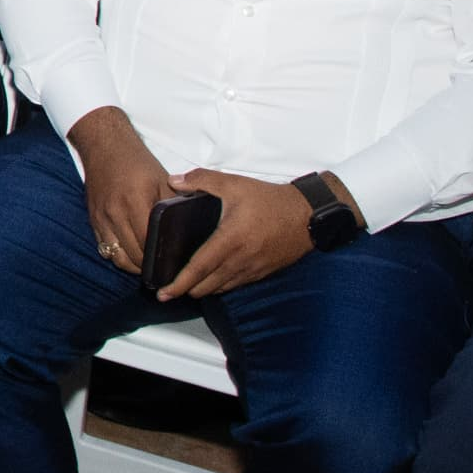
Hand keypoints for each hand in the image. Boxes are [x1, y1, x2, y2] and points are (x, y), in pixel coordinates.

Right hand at [69, 108, 180, 280]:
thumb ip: (174, 206)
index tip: (174, 265)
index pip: (148, 242)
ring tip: (149, 266)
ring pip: (117, 257)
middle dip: (150, 266)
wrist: (104, 146)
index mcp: (135, 200)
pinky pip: (105, 249)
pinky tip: (132, 255)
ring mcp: (101, 218)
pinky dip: (119, 256)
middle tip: (166, 271)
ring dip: (133, 265)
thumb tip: (189, 230)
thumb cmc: (137, 161)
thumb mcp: (162, 180)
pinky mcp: (93, 220)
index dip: (161, 258)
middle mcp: (115, 212)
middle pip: (133, 254)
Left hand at [161, 168, 322, 299]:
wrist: (308, 215)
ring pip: (221, 288)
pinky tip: (212, 280)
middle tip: (168, 289)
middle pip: (207, 285)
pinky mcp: (262, 272)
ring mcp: (253, 269)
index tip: (163, 292)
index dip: (179, 282)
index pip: (199, 267)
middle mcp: (241, 260)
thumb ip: (201, 180)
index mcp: (230, 240)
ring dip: (203, 289)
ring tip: (186, 286)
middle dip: (186, 289)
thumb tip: (173, 181)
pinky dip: (220, 285)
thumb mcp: (235, 184)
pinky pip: (236, 285)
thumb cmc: (272, 200)